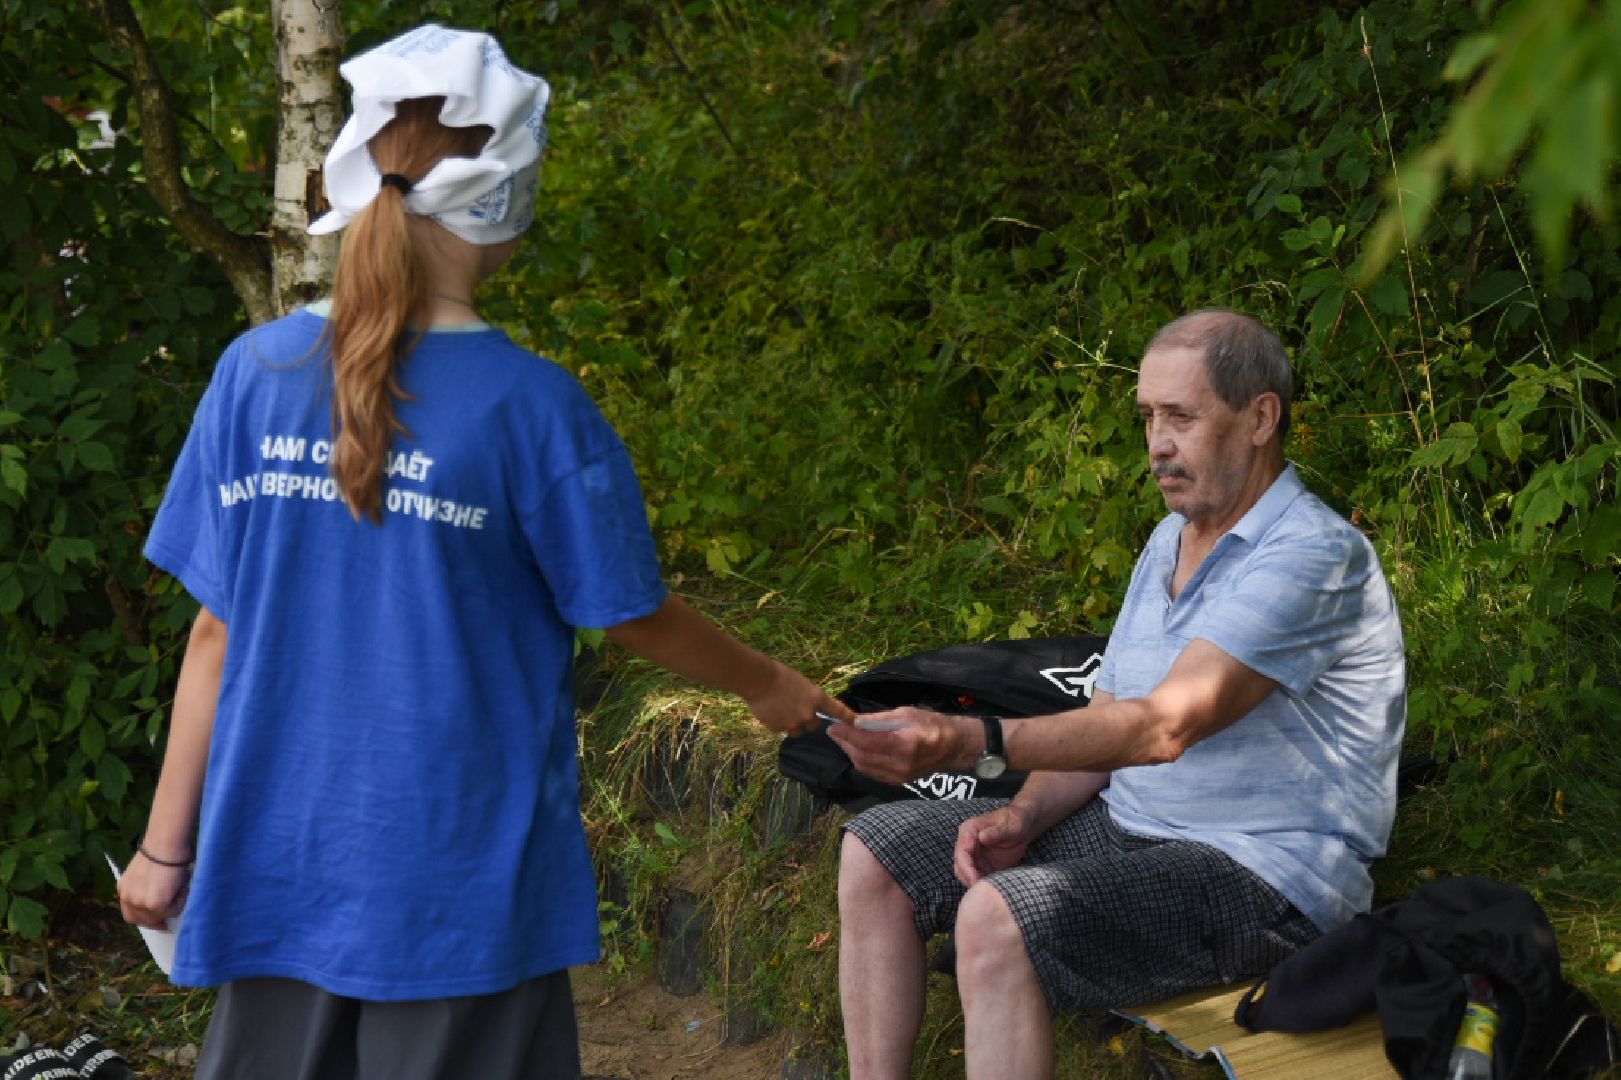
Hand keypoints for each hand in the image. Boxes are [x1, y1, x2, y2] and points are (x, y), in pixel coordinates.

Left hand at [118, 853, 189, 930]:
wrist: (165, 844)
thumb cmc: (161, 851)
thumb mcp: (144, 874)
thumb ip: (145, 889)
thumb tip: (160, 900)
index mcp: (123, 890)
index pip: (130, 915)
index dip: (145, 920)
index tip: (157, 921)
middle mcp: (128, 899)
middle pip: (143, 922)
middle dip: (157, 921)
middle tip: (168, 922)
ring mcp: (141, 903)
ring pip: (160, 917)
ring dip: (172, 907)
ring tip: (179, 888)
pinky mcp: (156, 905)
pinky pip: (173, 910)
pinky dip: (180, 901)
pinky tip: (181, 885)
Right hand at [743, 660, 851, 736]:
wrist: (758, 680)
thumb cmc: (780, 676)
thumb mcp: (802, 684)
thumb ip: (809, 699)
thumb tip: (811, 710)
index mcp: (817, 698)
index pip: (837, 710)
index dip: (848, 718)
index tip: (857, 724)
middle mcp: (808, 714)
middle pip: (814, 726)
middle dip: (807, 720)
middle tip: (795, 709)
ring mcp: (793, 723)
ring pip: (797, 730)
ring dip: (793, 724)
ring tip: (781, 710)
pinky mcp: (778, 729)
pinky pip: (782, 729)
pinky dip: (778, 723)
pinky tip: (771, 711)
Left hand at [824, 707, 971, 782]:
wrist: (954, 747)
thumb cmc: (932, 724)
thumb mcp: (907, 713)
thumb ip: (880, 720)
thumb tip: (855, 720)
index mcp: (905, 744)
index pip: (867, 742)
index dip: (848, 734)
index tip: (834, 725)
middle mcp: (901, 764)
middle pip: (862, 756)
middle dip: (845, 743)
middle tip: (834, 730)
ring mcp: (899, 776)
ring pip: (865, 766)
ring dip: (850, 752)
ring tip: (842, 738)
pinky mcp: (898, 781)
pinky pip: (872, 772)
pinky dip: (860, 761)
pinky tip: (856, 749)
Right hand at [953, 802, 1035, 886]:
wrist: (1024, 826)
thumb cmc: (1015, 821)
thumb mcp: (1008, 825)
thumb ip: (996, 831)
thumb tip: (982, 837)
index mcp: (969, 831)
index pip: (961, 853)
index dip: (966, 868)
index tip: (975, 880)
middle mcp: (968, 844)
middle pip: (960, 866)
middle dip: (969, 879)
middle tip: (982, 890)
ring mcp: (974, 855)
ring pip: (966, 874)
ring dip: (975, 883)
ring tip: (989, 891)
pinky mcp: (982, 865)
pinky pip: (978, 878)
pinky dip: (984, 885)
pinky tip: (993, 889)